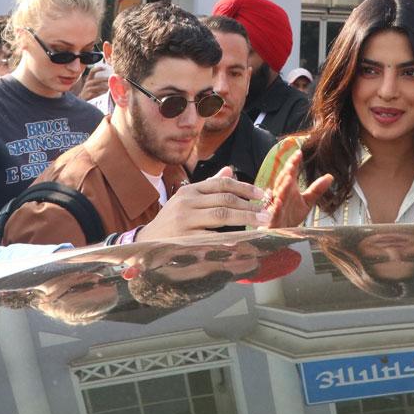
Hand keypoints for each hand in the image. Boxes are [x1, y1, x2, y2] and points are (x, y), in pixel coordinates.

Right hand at [80, 66, 110, 99]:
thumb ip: (98, 80)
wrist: (82, 98)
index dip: (98, 69)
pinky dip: (103, 92)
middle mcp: (88, 83)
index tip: (104, 68)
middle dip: (104, 79)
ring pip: (99, 87)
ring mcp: (88, 89)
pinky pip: (98, 93)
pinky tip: (106, 92)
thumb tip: (109, 77)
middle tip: (110, 79)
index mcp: (89, 78)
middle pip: (97, 80)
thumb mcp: (91, 83)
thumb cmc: (89, 89)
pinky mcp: (89, 95)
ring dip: (105, 87)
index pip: (92, 71)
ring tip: (109, 87)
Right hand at [136, 169, 269, 239]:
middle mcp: (187, 202)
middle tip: (267, 211)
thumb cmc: (172, 220)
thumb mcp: (186, 199)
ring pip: (221, 216)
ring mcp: (185, 220)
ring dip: (245, 218)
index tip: (262, 195)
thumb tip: (230, 171)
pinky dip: (228, 238)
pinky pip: (212, 237)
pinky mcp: (184, 239)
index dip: (245, 188)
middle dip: (249, 205)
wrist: (146, 242)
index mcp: (190, 190)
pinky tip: (241, 239)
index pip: (222, 184)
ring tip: (261, 223)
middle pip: (225, 200)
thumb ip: (209, 186)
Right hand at [262, 150, 333, 228]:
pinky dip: (275, 208)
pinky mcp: (272, 220)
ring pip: (278, 196)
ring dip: (282, 187)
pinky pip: (274, 213)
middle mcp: (280, 196)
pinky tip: (279, 203)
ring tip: (289, 178)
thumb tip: (330, 176)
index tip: (299, 153)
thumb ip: (317, 189)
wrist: (281, 235)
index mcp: (288, 189)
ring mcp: (276, 207)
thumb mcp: (307, 202)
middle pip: (282, 182)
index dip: (294, 163)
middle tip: (293, 163)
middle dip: (286, 173)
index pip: (290, 173)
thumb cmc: (290, 216)